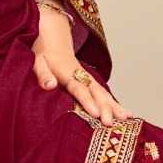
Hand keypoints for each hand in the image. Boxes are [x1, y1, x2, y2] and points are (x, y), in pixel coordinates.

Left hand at [31, 4, 133, 125]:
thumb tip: (50, 85)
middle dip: (104, 107)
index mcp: (67, 73)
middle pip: (95, 92)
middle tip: (110, 123)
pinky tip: (125, 114)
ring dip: (114, 106)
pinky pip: (104, 93)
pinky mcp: (90, 82)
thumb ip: (43, 74)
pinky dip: (114, 103)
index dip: (87, 101)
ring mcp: (87, 78)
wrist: (52, 39)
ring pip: (102, 92)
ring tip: (125, 119)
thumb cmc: (43, 53)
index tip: (96, 114)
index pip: (78, 88)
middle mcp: (81, 75)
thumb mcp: (37, 62)